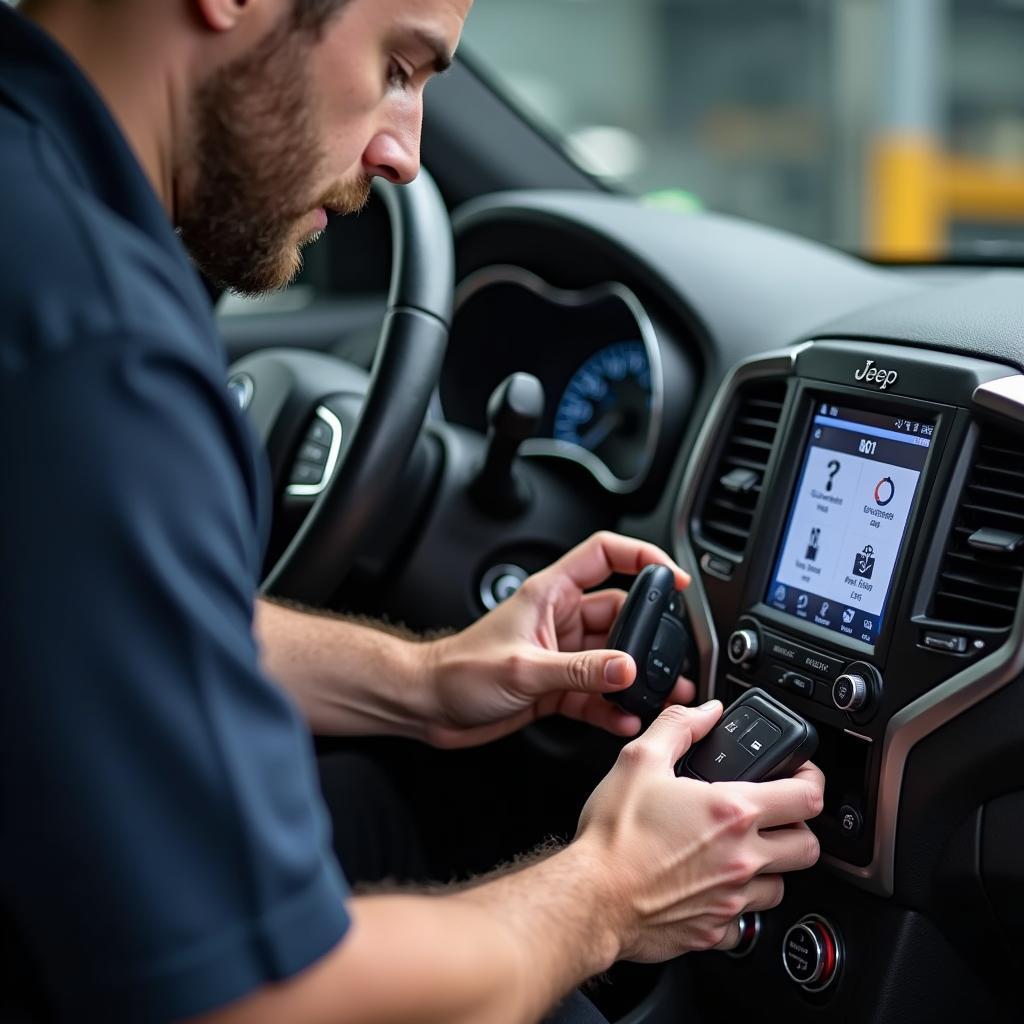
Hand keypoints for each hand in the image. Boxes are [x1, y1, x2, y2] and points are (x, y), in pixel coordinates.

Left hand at [421, 531, 694, 748]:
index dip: (643, 556)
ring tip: (662, 694)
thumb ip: (579, 670)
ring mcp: (561, 653)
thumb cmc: (458, 672)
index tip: (673, 577)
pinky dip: (613, 706)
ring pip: (613, 656)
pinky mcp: (556, 686)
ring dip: (636, 677)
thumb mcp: (523, 668)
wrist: (428, 706)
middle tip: (672, 654)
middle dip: (649, 634)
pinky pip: (597, 691)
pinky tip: (624, 718)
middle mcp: (559, 620)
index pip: (606, 555)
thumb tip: (626, 668)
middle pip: (619, 613)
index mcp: (550, 594)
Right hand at [575, 702, 823, 961]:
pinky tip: (714, 888)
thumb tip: (707, 711)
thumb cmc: (613, 835)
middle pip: (808, 846)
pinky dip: (736, 906)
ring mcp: (731, 898)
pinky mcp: (714, 930)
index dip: (812, 779)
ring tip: (741, 852)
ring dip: (769, 868)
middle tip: (776, 817)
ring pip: (781, 886)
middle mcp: (742, 857)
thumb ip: (679, 726)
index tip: (802, 775)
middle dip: (798, 828)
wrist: (590, 898)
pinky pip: (745, 923)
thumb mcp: (640, 760)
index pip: (808, 796)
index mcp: (732, 811)